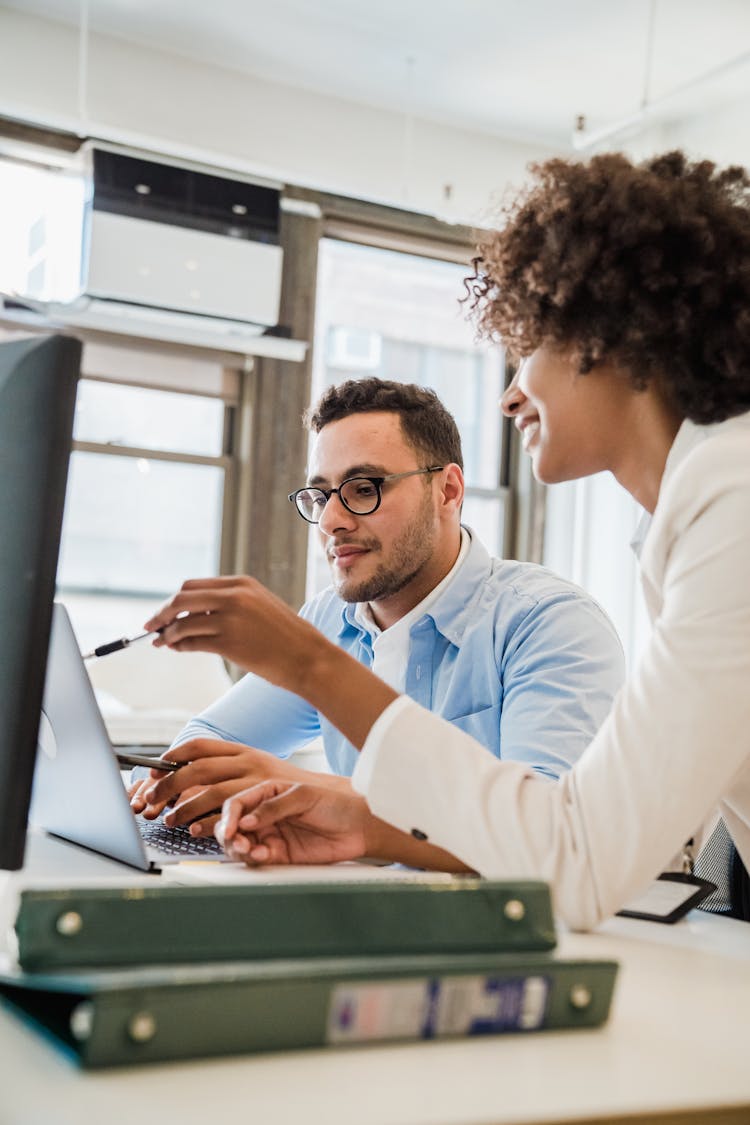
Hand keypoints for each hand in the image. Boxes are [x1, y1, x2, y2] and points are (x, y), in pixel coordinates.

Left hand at [128, 738, 346, 837]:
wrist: (349, 811)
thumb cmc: (302, 808)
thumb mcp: (261, 796)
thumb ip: (231, 798)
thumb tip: (187, 807)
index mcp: (246, 757)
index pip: (202, 748)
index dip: (174, 758)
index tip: (150, 774)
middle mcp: (256, 764)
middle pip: (202, 768)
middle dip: (172, 786)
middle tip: (152, 805)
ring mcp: (274, 779)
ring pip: (225, 791)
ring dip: (198, 809)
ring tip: (183, 825)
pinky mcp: (297, 795)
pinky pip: (264, 808)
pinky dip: (244, 821)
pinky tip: (229, 832)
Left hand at [143, 577, 326, 687]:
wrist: (309, 657)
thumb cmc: (285, 636)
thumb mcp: (259, 607)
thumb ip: (229, 604)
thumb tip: (191, 615)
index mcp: (241, 584)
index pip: (193, 586)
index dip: (173, 600)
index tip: (163, 612)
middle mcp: (234, 597)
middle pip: (181, 598)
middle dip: (162, 613)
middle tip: (151, 627)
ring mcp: (231, 619)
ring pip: (183, 623)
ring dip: (168, 634)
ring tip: (162, 642)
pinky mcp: (229, 643)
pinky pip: (192, 643)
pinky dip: (179, 646)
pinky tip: (176, 649)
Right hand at [217, 779, 372, 865]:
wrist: (358, 827)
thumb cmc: (335, 803)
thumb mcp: (304, 795)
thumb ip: (274, 807)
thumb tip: (248, 820)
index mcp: (267, 793)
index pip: (237, 804)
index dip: (229, 816)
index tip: (230, 828)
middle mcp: (265, 815)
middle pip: (233, 827)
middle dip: (229, 836)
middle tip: (239, 842)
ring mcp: (271, 835)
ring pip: (240, 845)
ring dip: (239, 849)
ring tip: (250, 850)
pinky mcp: (279, 855)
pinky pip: (257, 859)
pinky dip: (255, 859)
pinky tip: (263, 855)